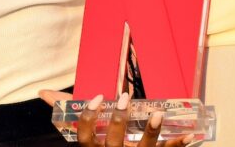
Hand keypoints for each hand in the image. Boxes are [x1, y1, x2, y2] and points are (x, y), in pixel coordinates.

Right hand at [38, 90, 196, 145]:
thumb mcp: (88, 135)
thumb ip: (70, 113)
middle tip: (124, 98)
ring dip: (151, 132)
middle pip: (113, 142)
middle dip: (118, 121)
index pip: (85, 138)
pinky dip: (180, 144)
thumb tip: (42, 93)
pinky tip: (192, 134)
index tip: (96, 99)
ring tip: (157, 113)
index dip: (89, 120)